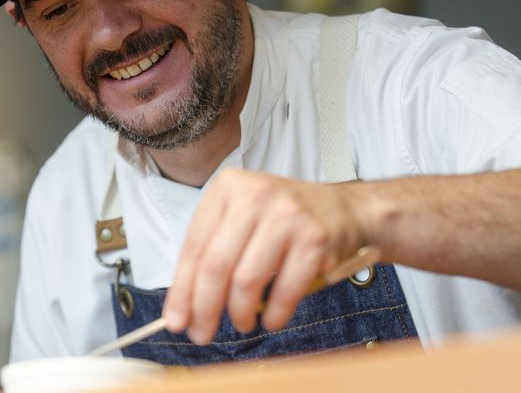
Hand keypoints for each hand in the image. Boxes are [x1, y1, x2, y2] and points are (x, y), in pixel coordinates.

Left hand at [162, 168, 375, 343]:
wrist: (346, 210)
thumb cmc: (285, 219)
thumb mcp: (243, 217)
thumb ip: (213, 251)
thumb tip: (183, 306)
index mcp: (228, 187)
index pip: (194, 246)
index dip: (181, 290)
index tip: (175, 321)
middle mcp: (255, 195)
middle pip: (215, 265)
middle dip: (204, 308)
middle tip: (201, 333)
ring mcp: (286, 214)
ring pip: (245, 280)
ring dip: (239, 313)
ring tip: (242, 323)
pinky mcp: (313, 237)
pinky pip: (284, 289)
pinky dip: (274, 313)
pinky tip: (271, 319)